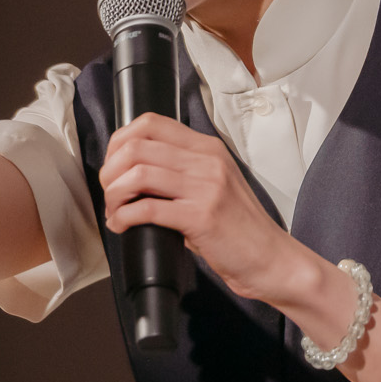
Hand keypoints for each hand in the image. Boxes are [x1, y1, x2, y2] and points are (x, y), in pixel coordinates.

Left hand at [100, 113, 307, 304]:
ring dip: (114, 194)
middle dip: (110, 170)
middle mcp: (207, 161)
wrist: (270, 258)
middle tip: (110, 192)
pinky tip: (123, 226)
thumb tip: (133, 173)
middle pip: (137, 146)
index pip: (151, 122)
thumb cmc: (239, 228)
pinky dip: (124, 217)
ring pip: (138, 174)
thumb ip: (182, 171)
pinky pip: (148, 208)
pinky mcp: (202, 216)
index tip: (113, 164)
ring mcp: (206, 187)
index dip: (120, 141)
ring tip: (115, 210)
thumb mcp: (214, 185)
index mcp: (208, 148)